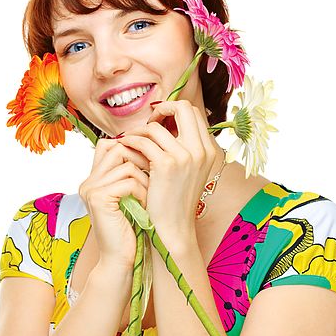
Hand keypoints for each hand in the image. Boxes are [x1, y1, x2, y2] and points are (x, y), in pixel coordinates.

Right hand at [78, 139, 149, 267]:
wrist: (121, 259)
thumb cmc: (132, 228)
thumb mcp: (132, 196)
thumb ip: (132, 174)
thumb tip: (151, 147)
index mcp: (94, 179)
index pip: (110, 145)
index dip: (132, 149)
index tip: (150, 165)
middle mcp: (88, 181)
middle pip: (119, 148)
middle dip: (142, 161)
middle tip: (154, 180)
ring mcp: (90, 189)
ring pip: (128, 164)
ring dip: (145, 180)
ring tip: (149, 198)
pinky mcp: (98, 198)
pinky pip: (129, 181)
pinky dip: (142, 192)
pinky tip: (144, 206)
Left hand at [115, 100, 216, 246]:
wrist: (173, 228)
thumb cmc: (174, 201)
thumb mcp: (188, 172)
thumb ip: (183, 148)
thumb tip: (164, 123)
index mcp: (210, 150)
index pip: (193, 113)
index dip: (173, 111)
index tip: (158, 122)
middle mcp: (202, 150)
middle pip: (183, 107)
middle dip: (161, 109)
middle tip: (147, 123)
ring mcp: (186, 156)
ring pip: (156, 126)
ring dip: (139, 130)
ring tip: (130, 141)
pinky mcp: (167, 164)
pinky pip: (143, 140)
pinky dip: (131, 142)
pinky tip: (125, 150)